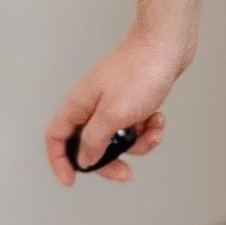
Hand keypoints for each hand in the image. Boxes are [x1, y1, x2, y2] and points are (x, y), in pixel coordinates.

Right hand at [45, 26, 194, 185]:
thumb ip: (94, 140)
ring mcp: (115, 100)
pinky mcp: (135, 99)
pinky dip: (149, 128)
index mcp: (80, 104)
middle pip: (90, 144)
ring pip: (118, 137)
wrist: (168, 43)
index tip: (71, 180)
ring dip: (138, 143)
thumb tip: (83, 159)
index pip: (57, 136)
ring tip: (153, 131)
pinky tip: (159, 118)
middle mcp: (94, 103)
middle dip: (109, 161)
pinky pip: (136, 126)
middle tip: (126, 172)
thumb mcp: (113, 115)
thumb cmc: (140, 72)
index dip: (59, 160)